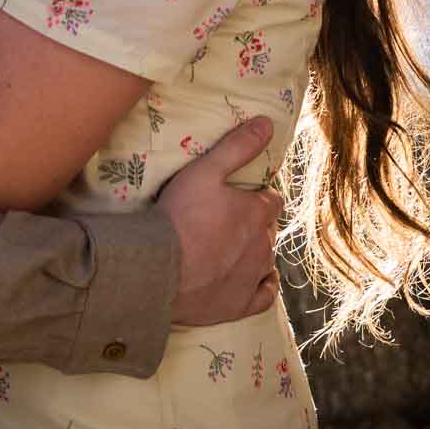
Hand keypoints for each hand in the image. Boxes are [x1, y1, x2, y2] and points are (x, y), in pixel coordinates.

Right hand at [158, 116, 284, 326]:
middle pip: (268, 230)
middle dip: (254, 224)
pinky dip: (262, 286)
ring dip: (254, 252)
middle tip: (226, 222)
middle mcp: (263, 246)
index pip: (271, 201)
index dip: (257, 197)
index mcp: (258, 213)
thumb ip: (238, 146)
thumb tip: (267, 123)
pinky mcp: (240, 305)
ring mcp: (252, 278)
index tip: (239, 198)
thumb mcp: (205, 170)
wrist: (157, 270)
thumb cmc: (179, 215)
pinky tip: (255, 280)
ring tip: (230, 249)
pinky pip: (264, 295)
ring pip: (265, 260)